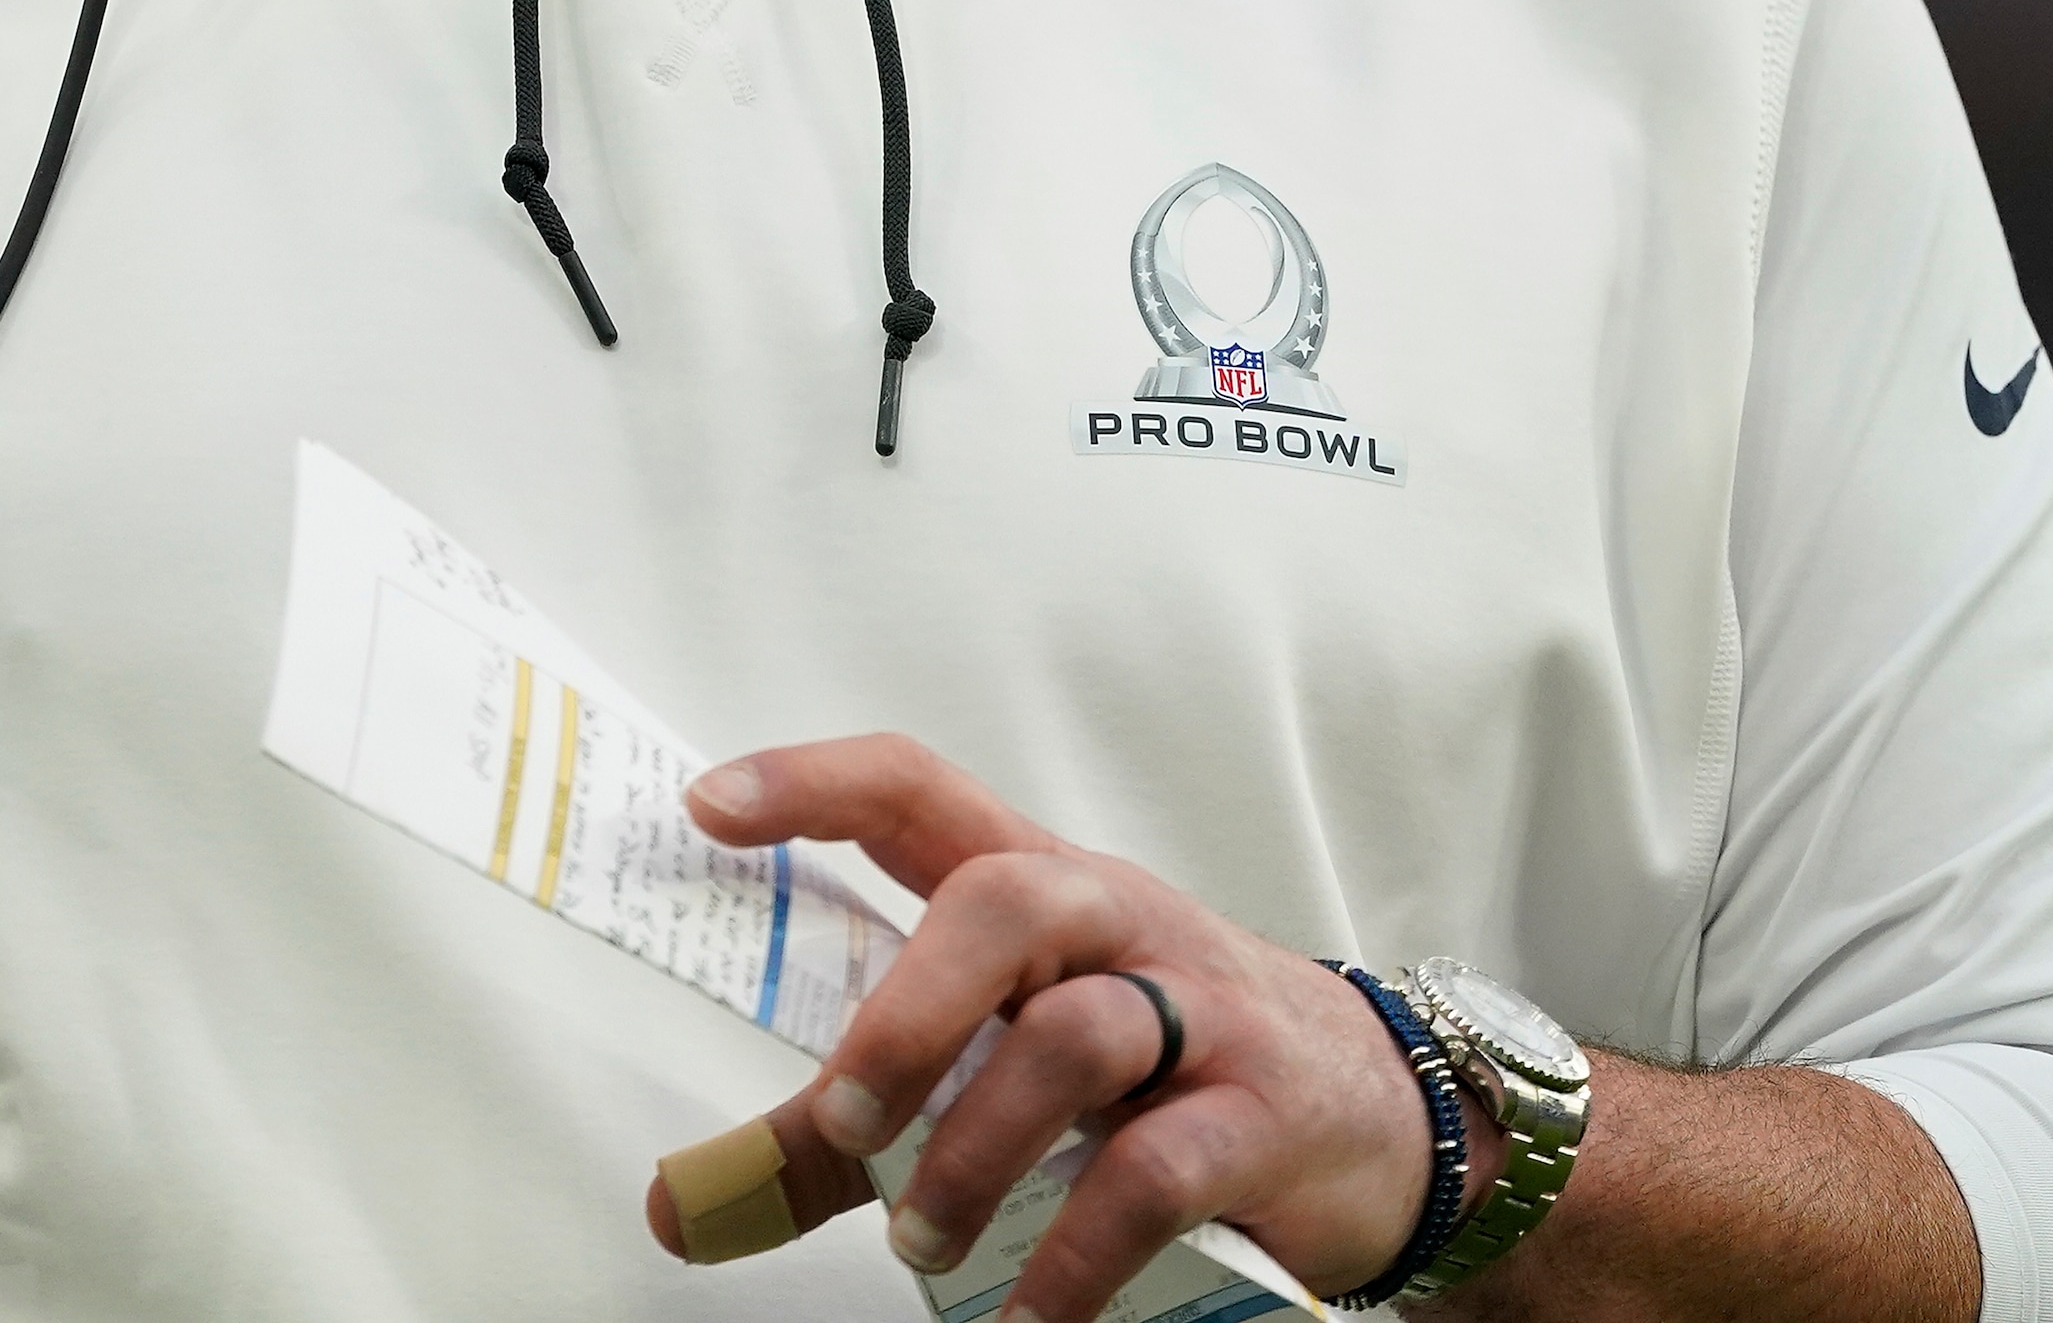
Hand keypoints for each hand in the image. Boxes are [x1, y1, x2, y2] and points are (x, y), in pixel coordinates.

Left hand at [652, 732, 1438, 1322]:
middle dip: (908, 1011)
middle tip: (844, 1122)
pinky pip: (1157, 1172)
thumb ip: (844, 1136)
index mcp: (1043, 890)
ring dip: (978, 1149)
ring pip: (1078, 1036)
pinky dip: (1076, 1254)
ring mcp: (1200, 1013)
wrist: (1375, 1113)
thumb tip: (677, 1206)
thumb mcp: (1001, 1072)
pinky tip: (1022, 1317)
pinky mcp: (1259, 1117)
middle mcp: (1118, 927)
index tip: (708, 808)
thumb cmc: (1158, 1068)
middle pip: (1004, 901)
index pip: (920, 793)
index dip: (815, 783)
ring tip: (917, 1245)